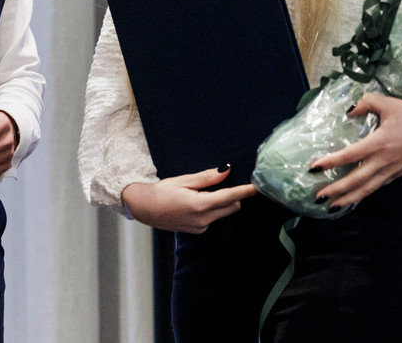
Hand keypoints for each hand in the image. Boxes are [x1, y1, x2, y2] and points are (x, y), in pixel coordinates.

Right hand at [121, 166, 258, 233]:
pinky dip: (212, 209)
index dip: (245, 191)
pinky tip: (197, 201)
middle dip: (232, 195)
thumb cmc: (162, 192)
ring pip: (222, 212)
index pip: (229, 197)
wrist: (144, 208)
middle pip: (230, 206)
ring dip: (221, 202)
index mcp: (200, 205)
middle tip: (222, 182)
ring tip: (202, 191)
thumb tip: (227, 170)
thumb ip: (208, 177)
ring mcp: (200, 227)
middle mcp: (203, 219)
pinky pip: (213, 218)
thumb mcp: (184, 180)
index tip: (257, 187)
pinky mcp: (197, 230)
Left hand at [309, 94, 401, 211]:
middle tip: (317, 197)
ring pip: (367, 189)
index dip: (330, 162)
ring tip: (331, 206)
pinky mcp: (398, 174)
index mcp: (379, 143)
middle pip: (356, 180)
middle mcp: (384, 161)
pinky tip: (354, 198)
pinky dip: (364, 194)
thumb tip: (348, 110)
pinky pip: (377, 187)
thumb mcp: (389, 103)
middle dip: (336, 190)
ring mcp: (392, 170)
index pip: (349, 155)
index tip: (313, 167)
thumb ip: (366, 102)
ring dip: (348, 198)